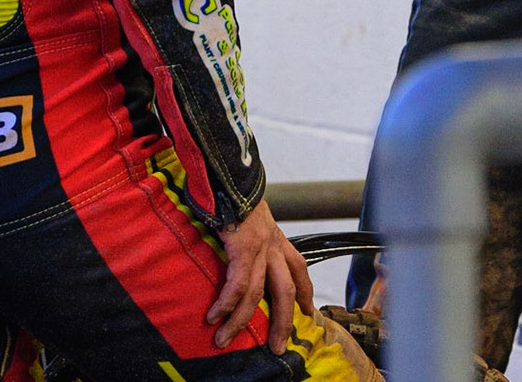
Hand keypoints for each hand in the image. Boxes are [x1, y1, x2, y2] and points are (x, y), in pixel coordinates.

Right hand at [207, 200, 314, 352]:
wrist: (228, 174)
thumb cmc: (233, 193)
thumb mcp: (251, 216)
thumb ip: (252, 235)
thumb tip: (239, 245)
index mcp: (276, 237)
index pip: (299, 268)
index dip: (305, 291)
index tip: (307, 311)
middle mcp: (273, 244)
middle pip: (286, 289)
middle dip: (283, 321)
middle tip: (278, 347)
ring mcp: (260, 246)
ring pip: (257, 294)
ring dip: (240, 321)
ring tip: (224, 339)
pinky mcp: (243, 246)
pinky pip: (237, 284)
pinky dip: (226, 303)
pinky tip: (214, 316)